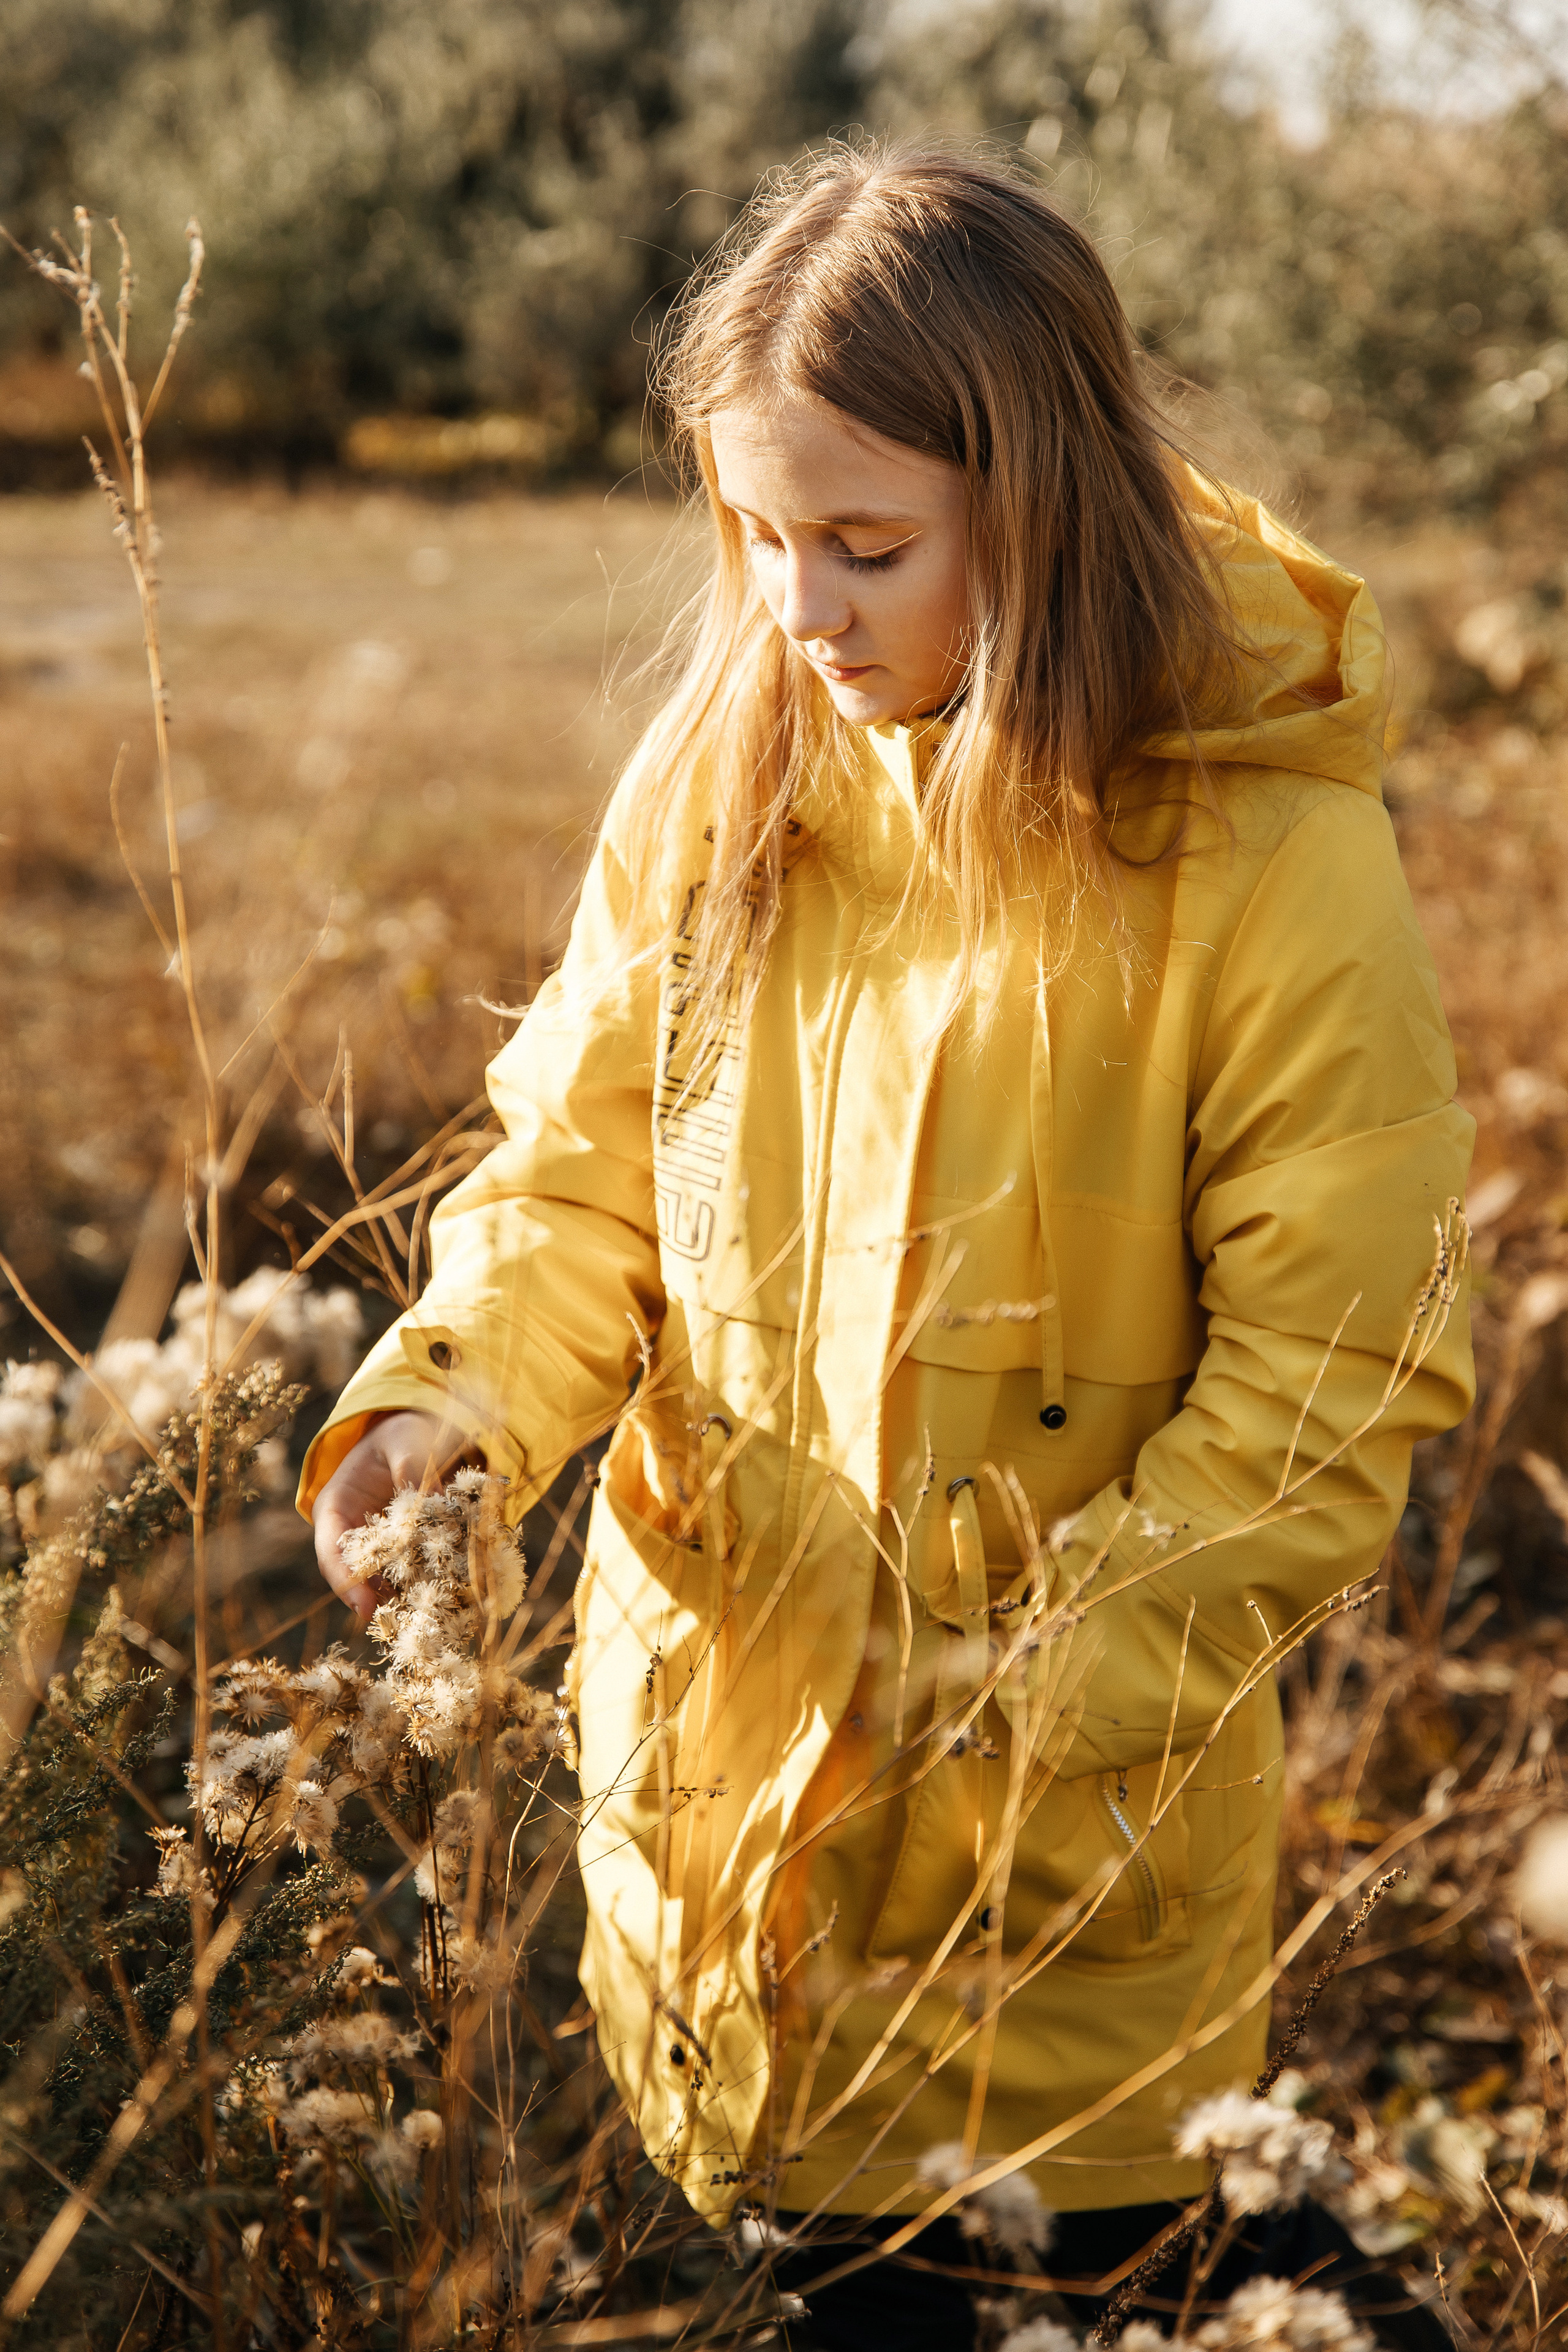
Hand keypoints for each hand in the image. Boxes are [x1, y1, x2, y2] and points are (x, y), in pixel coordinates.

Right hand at [312, 1410, 466, 1618]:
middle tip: (400, 1620)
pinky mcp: (399, 1550)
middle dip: (373, 1599)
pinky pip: (406, 1573)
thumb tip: (436, 1500)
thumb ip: (413, 1466)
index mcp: (336, 1504)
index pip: (330, 1548)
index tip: (363, 1605)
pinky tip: (443, 1595)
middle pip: (353, 1574)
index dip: (345, 1578)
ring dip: (399, 1597)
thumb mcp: (405, 1440)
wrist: (413, 1437)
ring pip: (379, 1580)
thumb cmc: (400, 1434)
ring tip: (425, 1615)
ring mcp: (373, 1544)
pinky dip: (420, 1584)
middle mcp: (349, 1531)